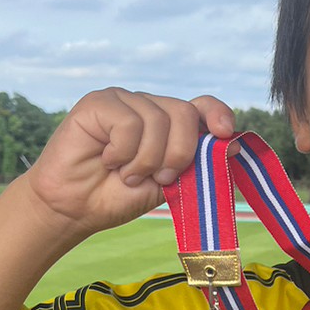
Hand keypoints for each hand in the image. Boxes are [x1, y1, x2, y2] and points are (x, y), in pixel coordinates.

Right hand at [25, 89, 234, 235]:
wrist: (75, 209)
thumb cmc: (118, 196)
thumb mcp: (167, 183)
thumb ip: (195, 163)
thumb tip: (233, 146)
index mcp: (169, 124)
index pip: (202, 106)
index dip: (217, 114)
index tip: (224, 133)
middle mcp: (149, 106)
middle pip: (184, 114)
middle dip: (178, 154)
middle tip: (157, 177)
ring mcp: (124, 101)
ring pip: (157, 121)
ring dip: (144, 161)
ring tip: (125, 173)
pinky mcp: (99, 102)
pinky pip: (129, 123)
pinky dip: (121, 152)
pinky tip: (107, 160)